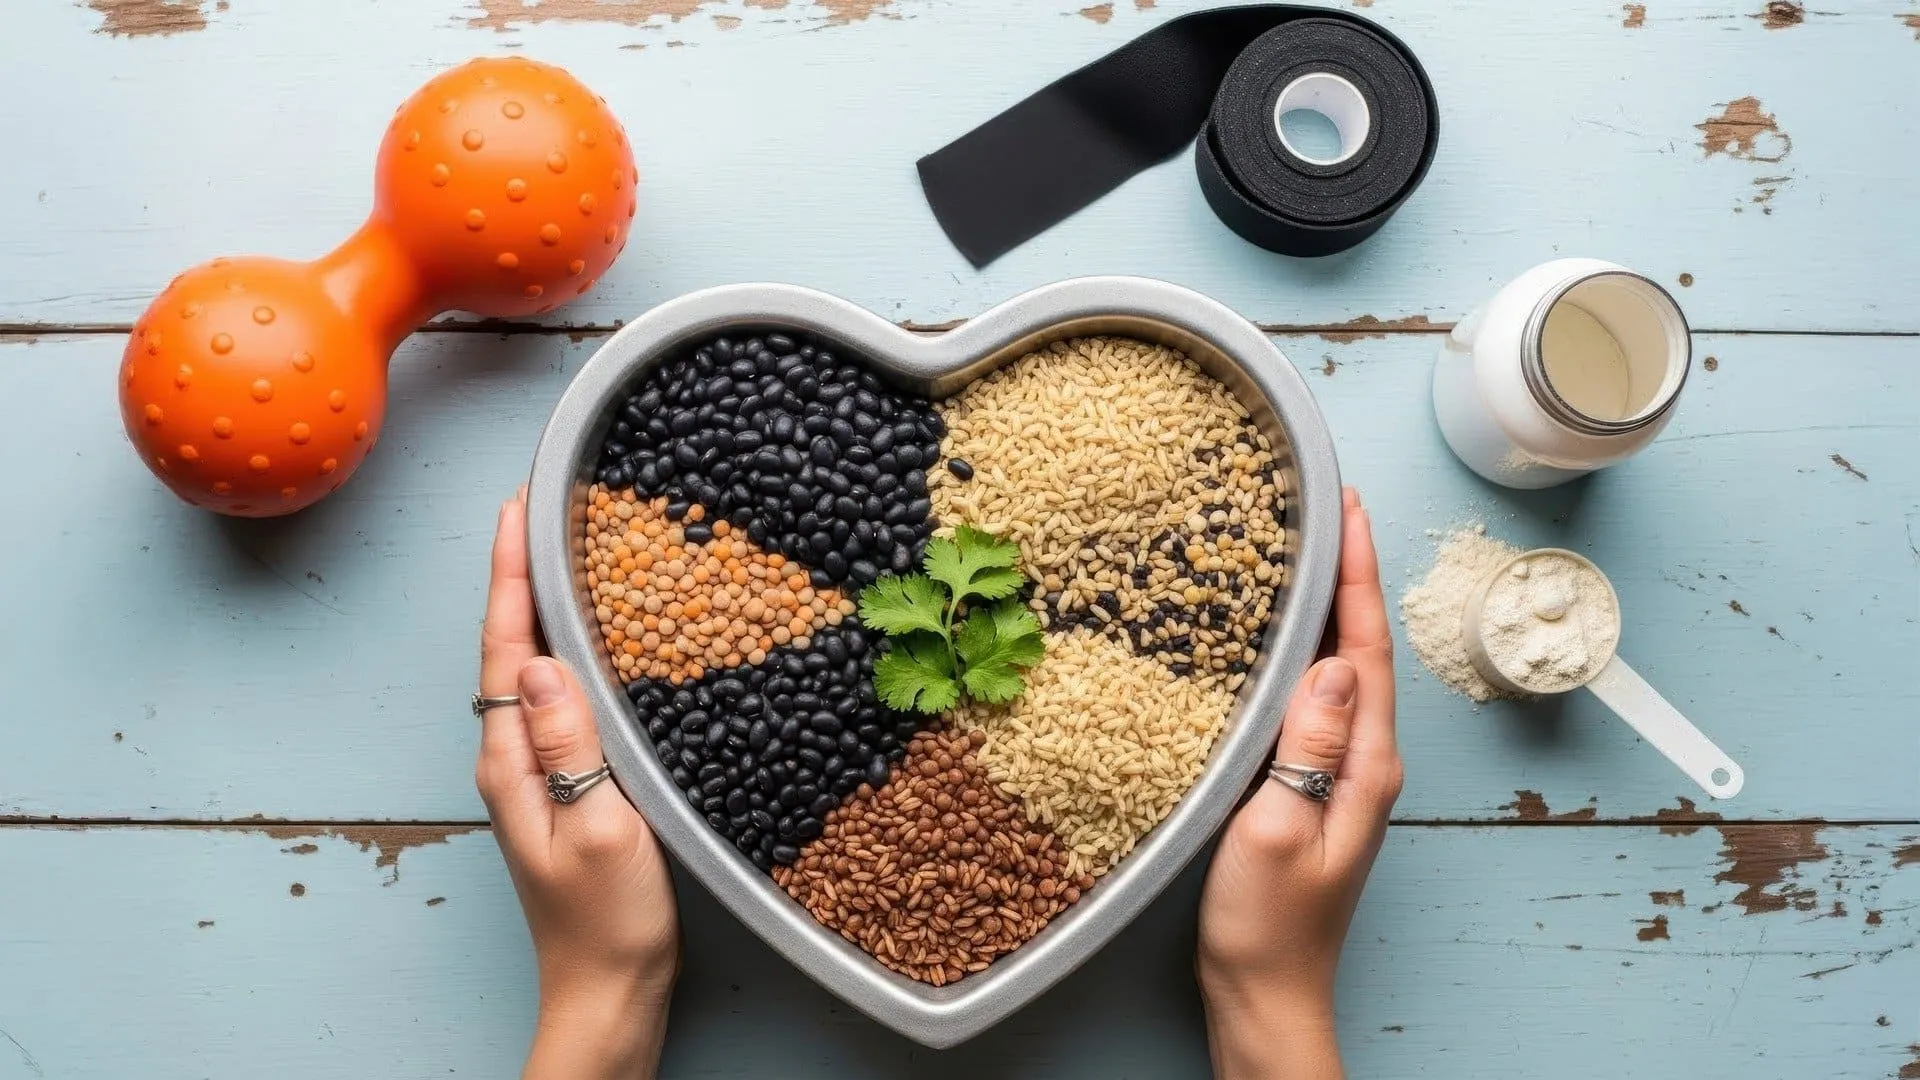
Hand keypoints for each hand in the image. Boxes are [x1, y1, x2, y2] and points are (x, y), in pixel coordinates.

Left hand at [477, 487, 679, 1079]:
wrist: (610, 993)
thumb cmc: (606, 923)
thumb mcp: (597, 826)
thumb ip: (568, 743)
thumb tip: (540, 660)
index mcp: (510, 760)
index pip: (502, 645)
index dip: (509, 573)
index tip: (517, 508)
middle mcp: (512, 757)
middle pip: (509, 645)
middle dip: (522, 573)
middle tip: (546, 508)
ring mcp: (537, 772)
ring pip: (535, 669)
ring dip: (546, 609)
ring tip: (572, 553)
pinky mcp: (567, 785)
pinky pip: (563, 699)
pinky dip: (576, 654)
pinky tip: (605, 644)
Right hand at [1197, 487, 1401, 1079]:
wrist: (1265, 996)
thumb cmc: (1267, 928)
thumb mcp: (1277, 831)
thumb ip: (1310, 747)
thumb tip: (1334, 664)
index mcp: (1367, 766)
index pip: (1369, 649)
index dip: (1358, 574)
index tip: (1348, 509)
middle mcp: (1366, 763)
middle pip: (1364, 647)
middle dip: (1348, 574)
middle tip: (1323, 508)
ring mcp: (1342, 776)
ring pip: (1340, 671)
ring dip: (1327, 609)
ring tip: (1301, 553)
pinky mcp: (1312, 789)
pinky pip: (1312, 701)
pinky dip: (1300, 654)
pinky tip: (1272, 641)